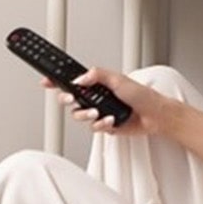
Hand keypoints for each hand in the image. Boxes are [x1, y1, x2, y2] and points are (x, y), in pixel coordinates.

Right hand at [39, 67, 170, 136]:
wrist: (156, 115)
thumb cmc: (142, 95)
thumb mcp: (119, 79)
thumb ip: (98, 75)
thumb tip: (79, 78)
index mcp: (97, 83)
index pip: (72, 81)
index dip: (57, 81)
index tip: (46, 80)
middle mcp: (96, 97)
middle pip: (70, 99)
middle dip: (68, 99)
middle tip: (72, 98)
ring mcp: (99, 112)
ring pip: (79, 115)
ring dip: (86, 114)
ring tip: (98, 112)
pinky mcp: (105, 125)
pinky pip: (94, 127)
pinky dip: (101, 124)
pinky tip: (112, 120)